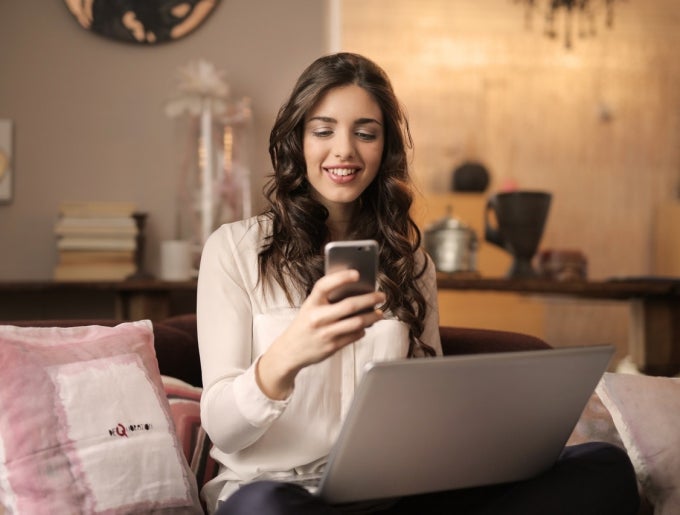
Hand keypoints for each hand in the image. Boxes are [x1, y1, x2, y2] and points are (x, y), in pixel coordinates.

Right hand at [257, 269, 384, 398]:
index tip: (357, 273)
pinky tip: (365, 326)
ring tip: (379, 313)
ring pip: (356, 322)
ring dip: (372, 317)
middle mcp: (317, 318)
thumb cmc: (304, 325)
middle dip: (369, 299)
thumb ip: (327, 300)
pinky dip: (363, 330)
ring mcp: (325, 333)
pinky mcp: (332, 346)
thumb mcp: (309, 308)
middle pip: (349, 306)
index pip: (325, 285)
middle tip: (381, 296)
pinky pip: (354, 336)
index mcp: (311, 304)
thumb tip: (355, 291)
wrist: (290, 351)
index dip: (341, 277)